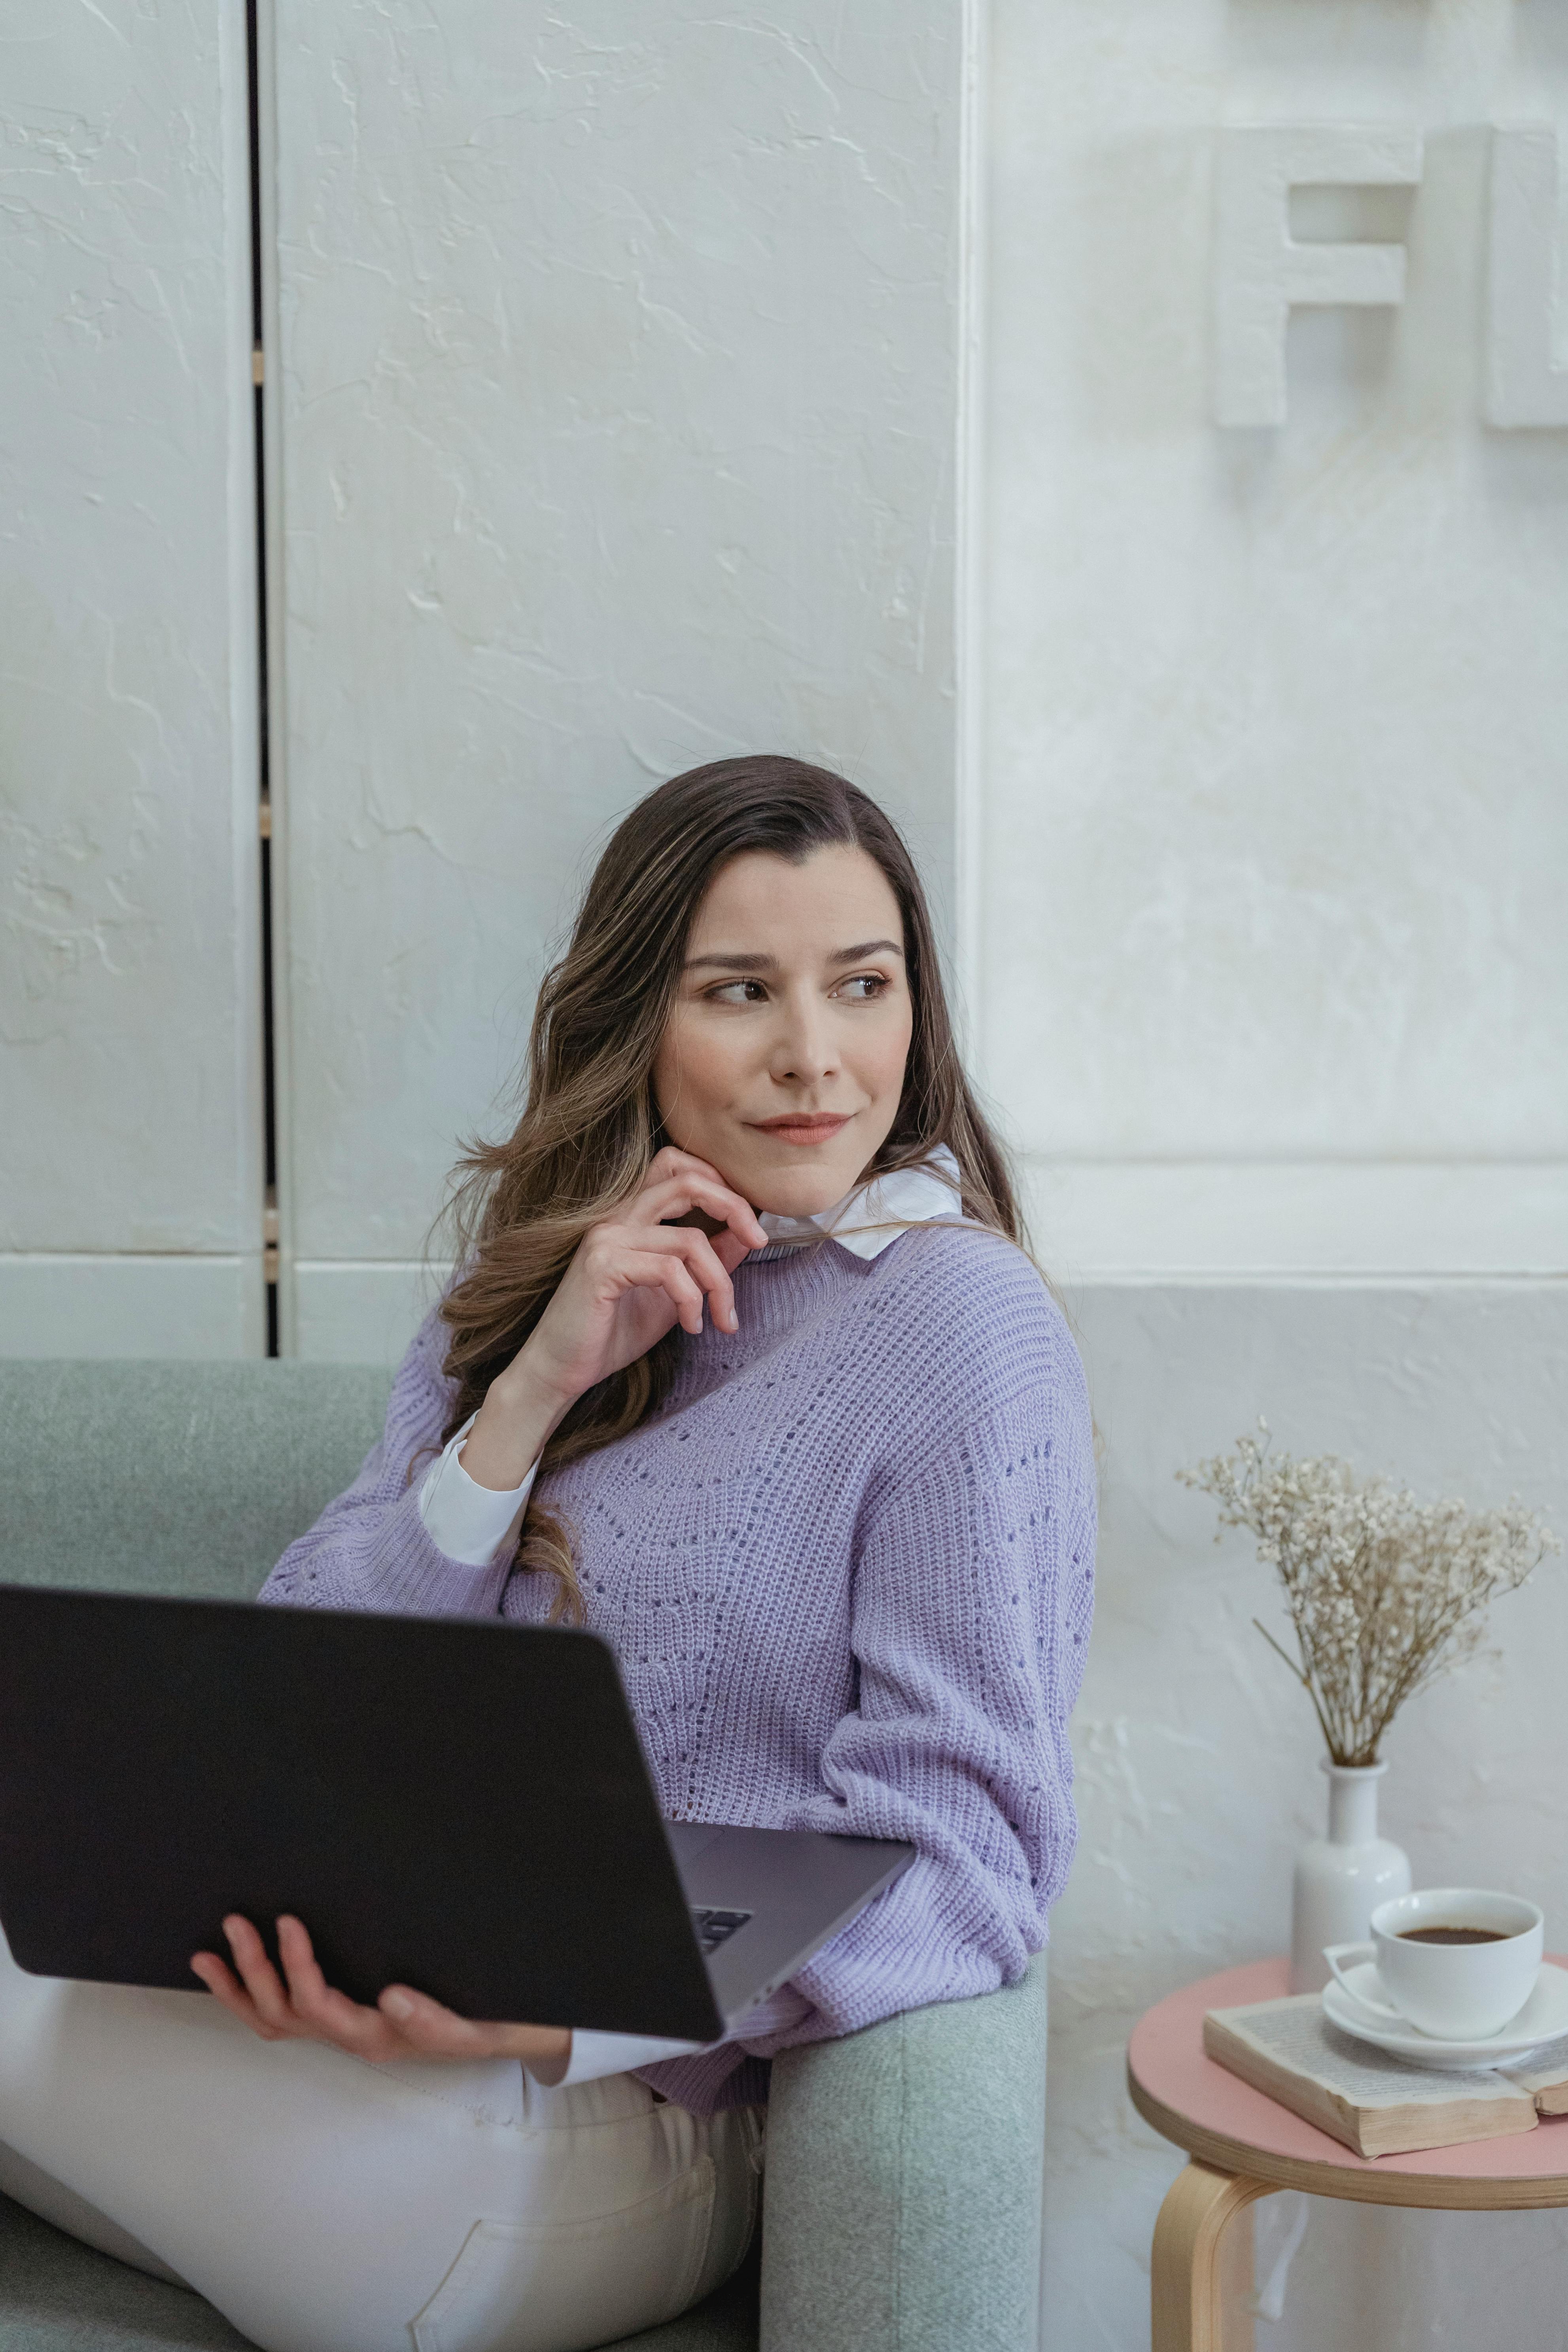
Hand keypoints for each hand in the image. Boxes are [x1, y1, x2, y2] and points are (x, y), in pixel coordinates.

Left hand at [191, 1915, 573, 2083]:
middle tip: (234, 1923)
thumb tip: (391, 1998)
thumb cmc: (477, 2026)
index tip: (287, 1920)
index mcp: (370, 2035)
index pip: (316, 2004)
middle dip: (251, 1971)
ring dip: (238, 1987)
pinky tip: (234, 1972)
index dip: (295, 1965)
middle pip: (280, 2014)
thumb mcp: (465, 2028)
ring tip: (207, 1954)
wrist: (491, 2035)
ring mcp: (338, 2030)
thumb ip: (431, 2019)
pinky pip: (283, 2014)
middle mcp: (345, 2036)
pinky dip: (251, 1995)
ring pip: (272, 2018)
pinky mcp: (338, 2018)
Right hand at [459, 1148, 768, 1490]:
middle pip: (687, 1182)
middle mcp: (617, 1217)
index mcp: (632, 1216)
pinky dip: (692, 1299)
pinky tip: (692, 1325)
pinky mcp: (602, 1267)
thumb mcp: (675, 1293)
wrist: (560, 1371)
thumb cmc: (613, 1332)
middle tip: (758, 1243)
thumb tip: (748, 1235)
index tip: (749, 1225)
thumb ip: (708, 1261)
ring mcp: (607, 1239)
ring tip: (722, 1318)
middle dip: (733, 1207)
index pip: (677, 1166)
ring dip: (718, 1282)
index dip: (720, 1183)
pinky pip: (669, 1270)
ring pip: (689, 1239)